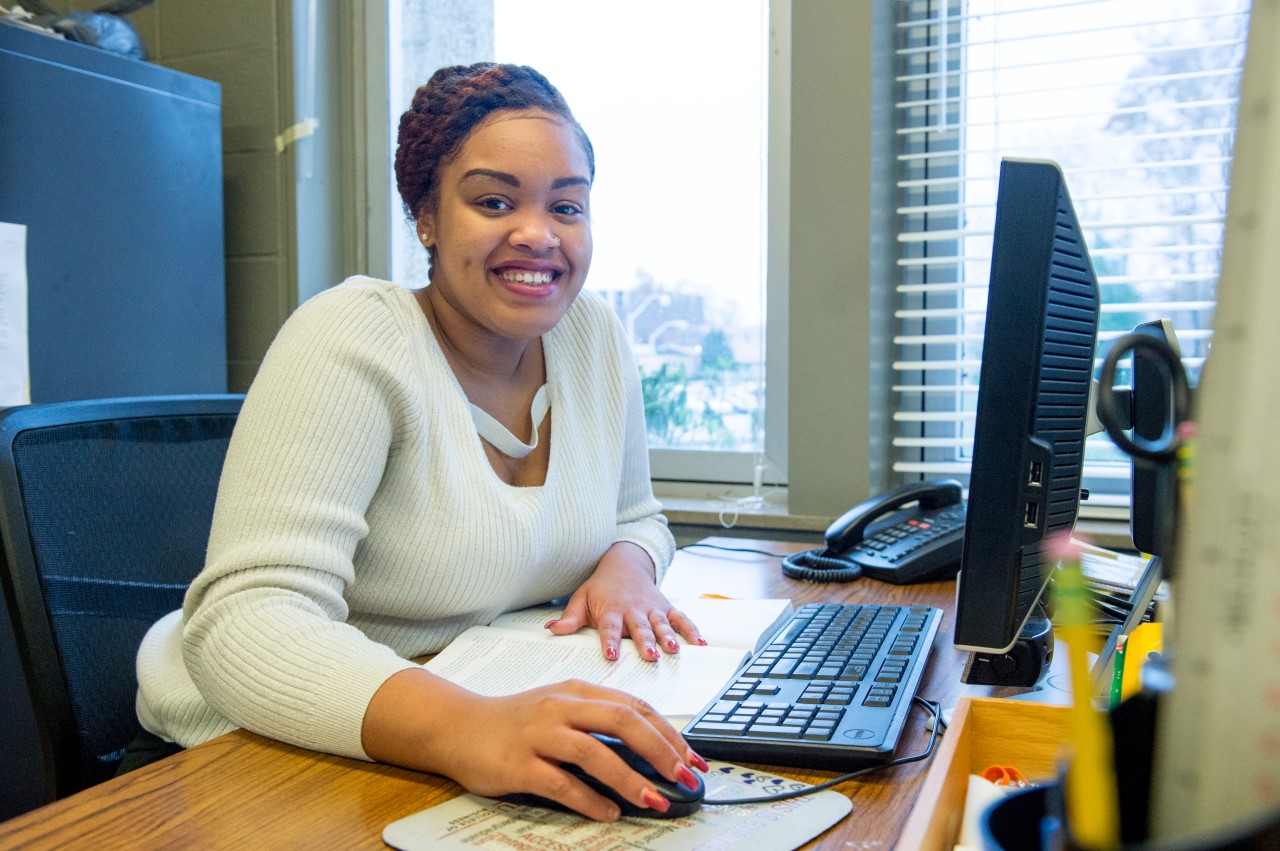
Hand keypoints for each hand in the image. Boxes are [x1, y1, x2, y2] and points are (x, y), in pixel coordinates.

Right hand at [362, 671, 707, 821]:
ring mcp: (539, 734)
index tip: (693, 758)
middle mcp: (561, 707)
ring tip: (654, 800)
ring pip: (594, 752)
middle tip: (684, 776)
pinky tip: (608, 812)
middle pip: (621, 721)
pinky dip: (589, 799)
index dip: (668, 733)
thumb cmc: (514, 722)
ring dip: (630, 778)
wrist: (457, 725)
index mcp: (577, 691)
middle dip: (660, 750)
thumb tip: (648, 752)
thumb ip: (598, 723)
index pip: (634, 707)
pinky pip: (561, 782)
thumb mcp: (560, 710)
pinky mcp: (519, 763)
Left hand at [547, 541, 704, 659]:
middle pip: (639, 627)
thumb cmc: (601, 588)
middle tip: (649, 655)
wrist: (625, 564)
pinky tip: (700, 643)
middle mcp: (633, 609)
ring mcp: (652, 608)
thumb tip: (550, 629)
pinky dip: (692, 630)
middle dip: (645, 641)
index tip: (610, 654)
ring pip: (661, 624)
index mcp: (611, 609)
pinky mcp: (666, 608)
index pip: (609, 627)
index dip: (609, 641)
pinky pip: (681, 619)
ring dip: (668, 637)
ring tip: (673, 650)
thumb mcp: (581, 599)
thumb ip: (570, 618)